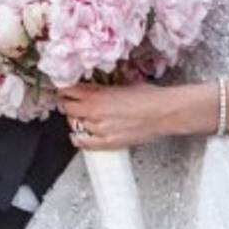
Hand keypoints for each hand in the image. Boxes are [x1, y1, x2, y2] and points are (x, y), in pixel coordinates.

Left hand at [60, 82, 191, 149]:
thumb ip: (103, 89)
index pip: (69, 91)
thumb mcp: (122, 85)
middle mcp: (94, 112)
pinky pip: (84, 143)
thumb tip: (93, 90)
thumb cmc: (149, 97)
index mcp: (97, 94)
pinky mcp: (108, 143)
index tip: (65, 89)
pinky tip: (77, 136)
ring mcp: (99, 129)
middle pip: (67, 107)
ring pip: (75, 124)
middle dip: (68, 103)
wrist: (164, 112)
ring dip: (76, 119)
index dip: (65, 89)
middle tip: (70, 101)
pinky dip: (78, 139)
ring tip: (81, 116)